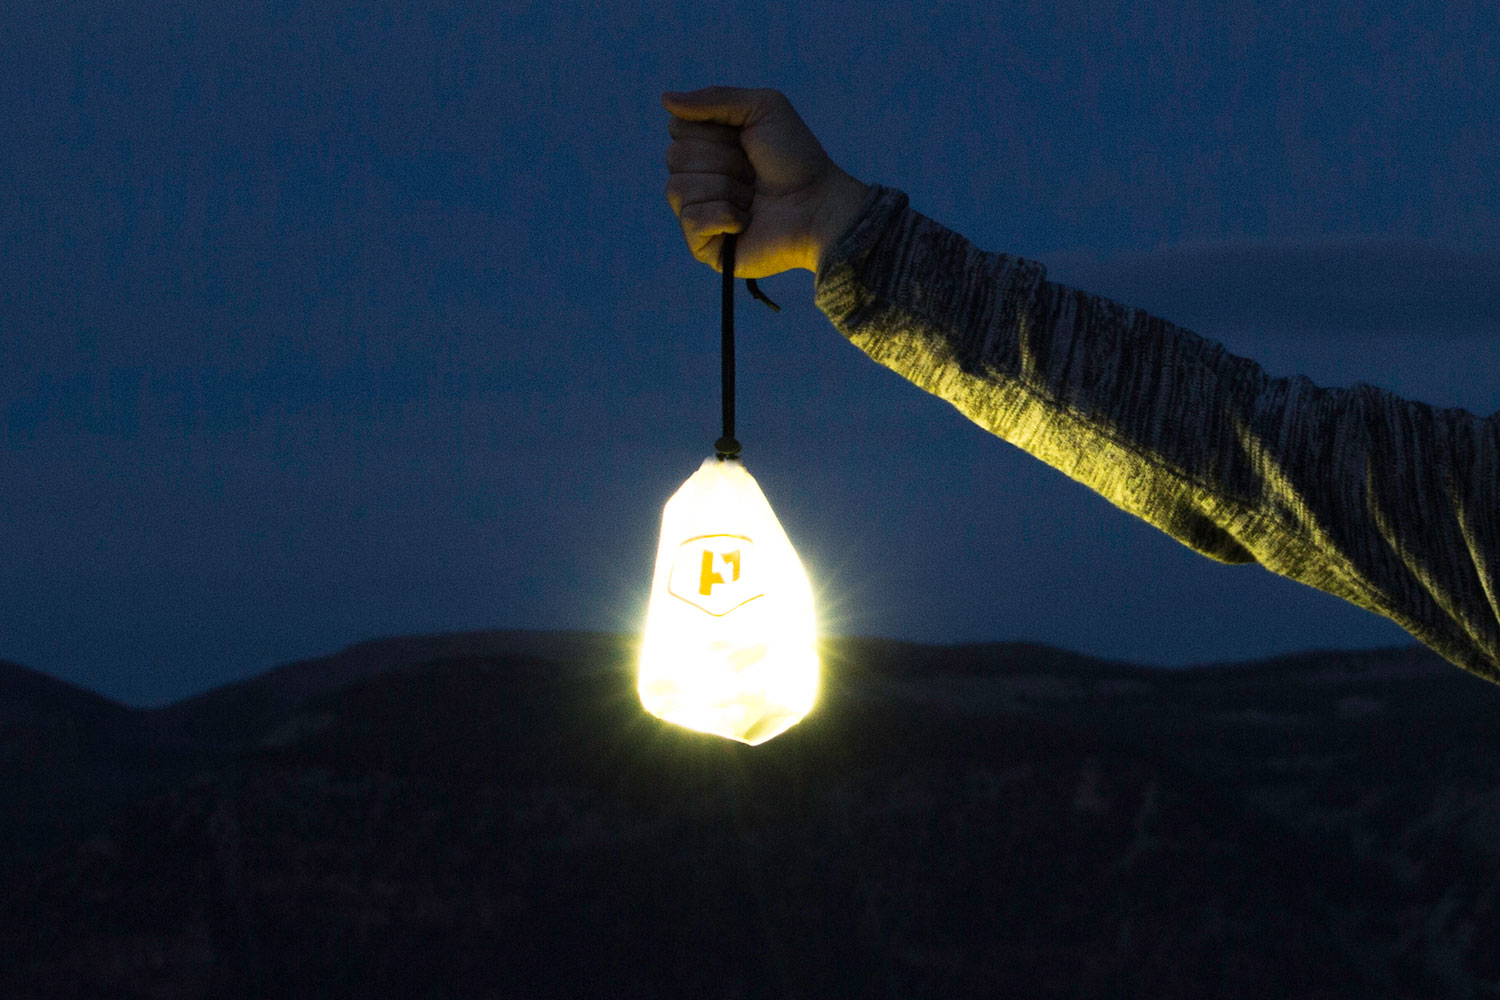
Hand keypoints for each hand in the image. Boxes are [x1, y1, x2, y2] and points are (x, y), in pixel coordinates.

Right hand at [662, 87, 868, 277]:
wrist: (818, 205)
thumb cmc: (796, 158)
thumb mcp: (762, 108)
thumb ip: (714, 98)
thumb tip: (664, 98)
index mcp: (708, 146)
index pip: (677, 128)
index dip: (713, 131)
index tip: (745, 140)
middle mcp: (699, 178)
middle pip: (675, 157)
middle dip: (723, 160)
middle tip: (754, 172)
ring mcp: (699, 214)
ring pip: (678, 188)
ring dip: (726, 188)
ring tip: (753, 197)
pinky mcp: (704, 246)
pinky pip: (690, 220)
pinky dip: (723, 215)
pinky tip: (746, 221)